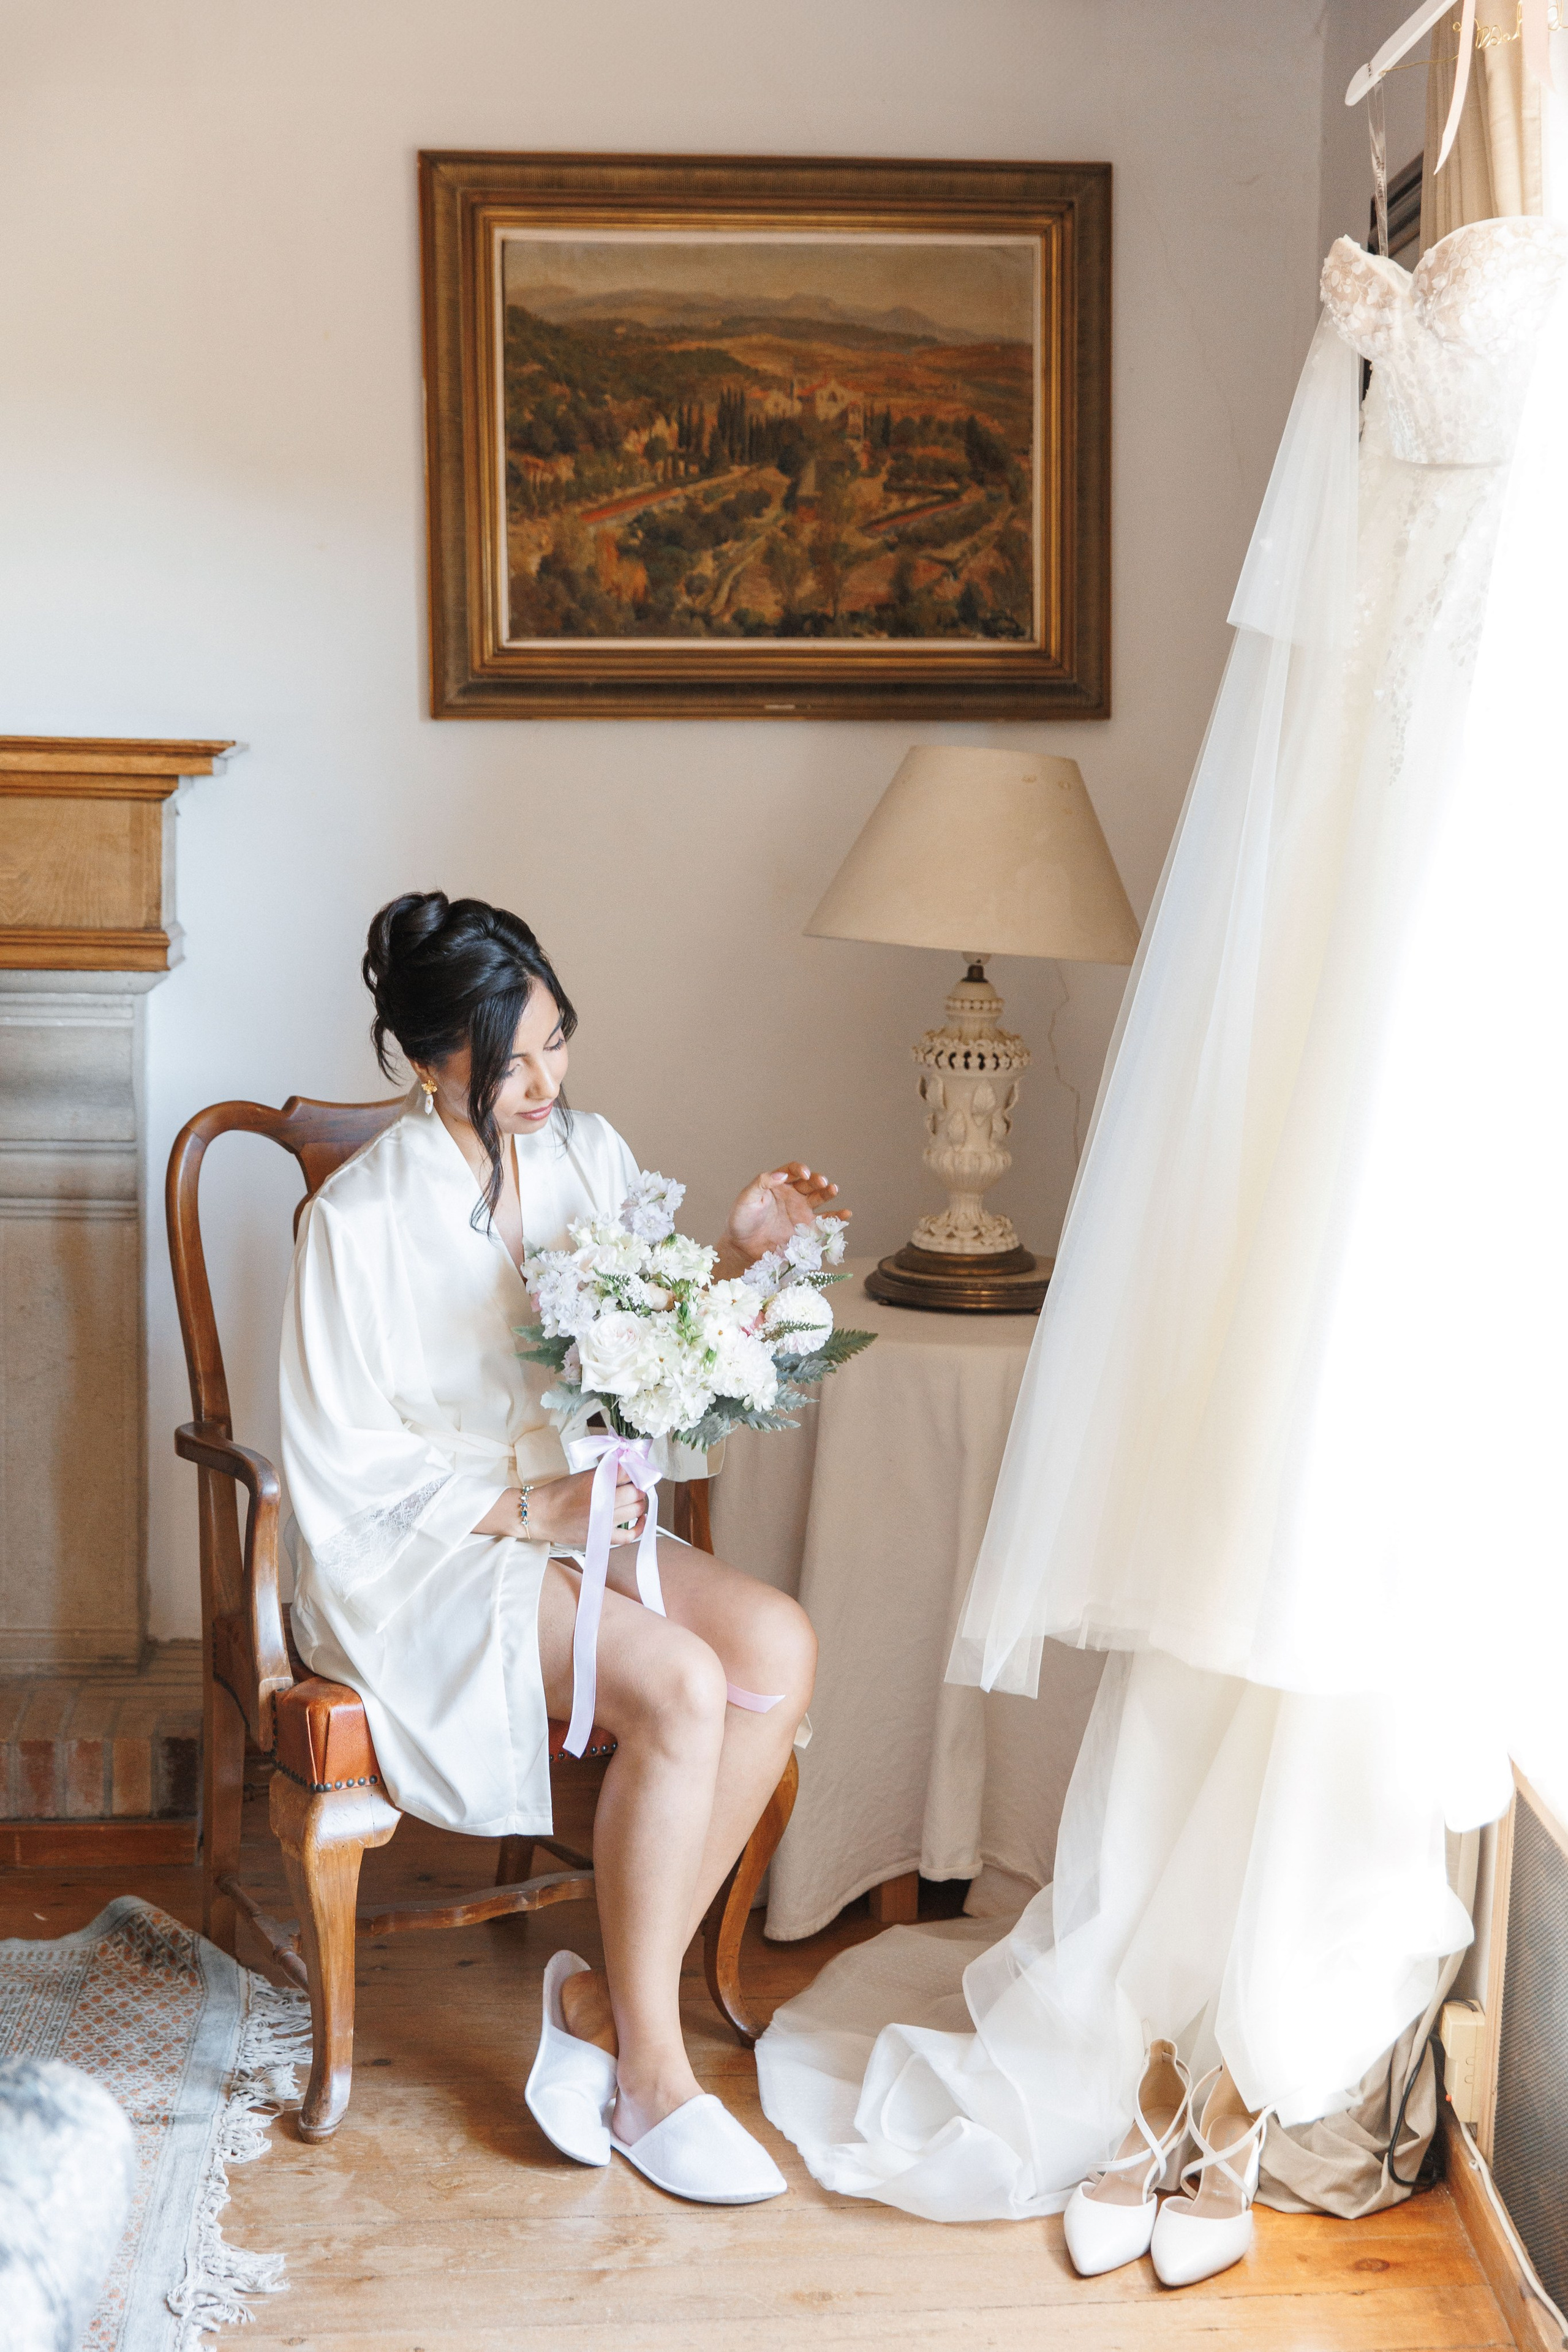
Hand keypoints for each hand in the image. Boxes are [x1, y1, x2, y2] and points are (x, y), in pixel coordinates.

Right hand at [474, 1471, 647, 1546]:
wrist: (539, 1515)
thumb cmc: (558, 1494)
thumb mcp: (581, 1476)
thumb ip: (605, 1471)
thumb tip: (626, 1465)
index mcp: (596, 1482)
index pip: (628, 1471)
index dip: (635, 1468)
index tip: (635, 1468)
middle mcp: (603, 1500)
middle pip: (636, 1491)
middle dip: (638, 1485)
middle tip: (634, 1483)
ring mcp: (604, 1520)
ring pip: (637, 1509)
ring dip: (639, 1502)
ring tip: (633, 1497)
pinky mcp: (603, 1536)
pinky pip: (630, 1535)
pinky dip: (640, 1527)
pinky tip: (642, 1518)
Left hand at [718, 1162, 849, 1272]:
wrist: (742, 1246)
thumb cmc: (742, 1219)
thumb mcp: (747, 1198)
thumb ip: (762, 1183)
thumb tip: (781, 1174)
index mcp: (778, 1184)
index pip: (792, 1171)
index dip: (799, 1170)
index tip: (804, 1174)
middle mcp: (793, 1195)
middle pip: (810, 1183)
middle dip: (817, 1181)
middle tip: (822, 1183)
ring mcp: (801, 1211)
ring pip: (820, 1198)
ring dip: (828, 1193)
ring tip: (833, 1189)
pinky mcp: (806, 1229)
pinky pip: (824, 1221)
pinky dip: (836, 1218)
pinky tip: (846, 1214)